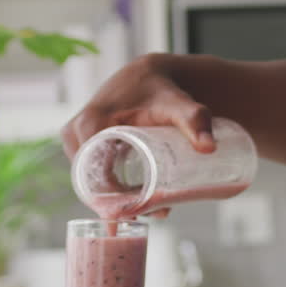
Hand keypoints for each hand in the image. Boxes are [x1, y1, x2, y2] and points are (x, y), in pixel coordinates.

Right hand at [60, 55, 215, 215]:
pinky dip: (105, 187)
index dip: (113, 199)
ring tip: (146, 208)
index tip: (139, 213)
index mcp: (91, 123)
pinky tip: (129, 200)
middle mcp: (76, 130)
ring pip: (89, 180)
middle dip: (117, 203)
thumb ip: (195, 121)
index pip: (91, 176)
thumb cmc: (163, 89)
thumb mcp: (178, 105)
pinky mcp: (81, 140)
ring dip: (112, 198)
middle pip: (90, 181)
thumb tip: (209, 149)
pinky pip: (87, 171)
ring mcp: (76, 136)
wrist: (152, 73)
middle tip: (150, 213)